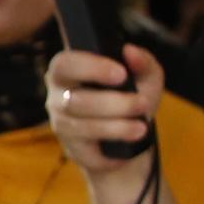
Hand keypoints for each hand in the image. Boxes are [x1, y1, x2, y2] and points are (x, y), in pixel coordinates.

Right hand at [47, 41, 165, 176]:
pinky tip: (130, 143)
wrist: (130, 137)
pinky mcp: (72, 148)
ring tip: (142, 127)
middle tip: (142, 104)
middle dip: (114, 103)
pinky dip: (113, 146)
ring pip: (83, 126)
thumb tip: (130, 52)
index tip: (121, 74)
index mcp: (68, 71)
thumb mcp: (144, 77)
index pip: (65, 64)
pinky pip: (89, 151)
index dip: (91, 68)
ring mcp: (62, 124)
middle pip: (75, 100)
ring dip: (117, 126)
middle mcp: (58, 96)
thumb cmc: (131, 98)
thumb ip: (142, 61)